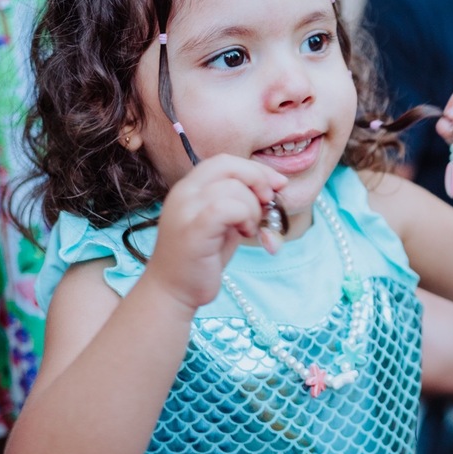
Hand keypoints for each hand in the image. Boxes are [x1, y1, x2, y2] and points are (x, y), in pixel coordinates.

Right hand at [145, 154, 287, 310]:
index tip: (278, 185)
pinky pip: (227, 207)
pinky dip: (245, 217)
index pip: (225, 161)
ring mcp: (185, 210)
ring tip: (248, 229)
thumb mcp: (226, 222)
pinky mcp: (192, 229)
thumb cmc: (203, 257)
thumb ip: (242, 201)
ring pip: (233, 187)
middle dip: (258, 180)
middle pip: (228, 165)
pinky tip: (243, 233)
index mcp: (189, 187)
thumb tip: (275, 186)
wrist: (174, 291)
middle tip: (268, 204)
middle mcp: (183, 193)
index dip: (256, 169)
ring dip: (252, 208)